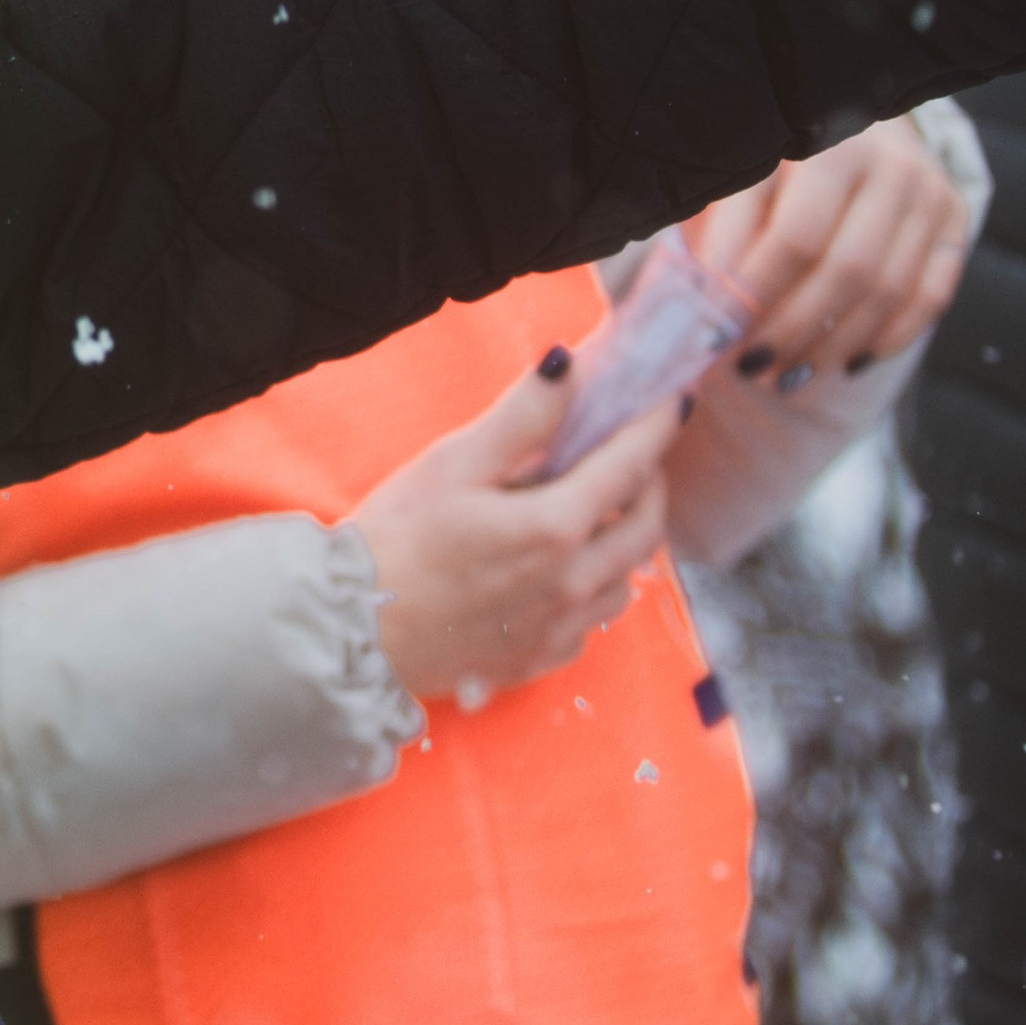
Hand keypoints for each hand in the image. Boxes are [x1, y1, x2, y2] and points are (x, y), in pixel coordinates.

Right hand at [350, 359, 678, 710]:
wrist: (353, 632)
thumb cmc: (395, 540)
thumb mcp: (453, 464)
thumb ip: (522, 417)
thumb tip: (569, 366)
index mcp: (555, 527)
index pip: (631, 466)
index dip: (655, 428)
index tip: (672, 402)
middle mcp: (574, 583)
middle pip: (647, 528)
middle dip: (649, 484)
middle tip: (631, 456)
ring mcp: (562, 628)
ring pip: (628, 579)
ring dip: (625, 540)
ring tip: (593, 513)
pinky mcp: (542, 658)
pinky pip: (594, 619)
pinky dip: (594, 586)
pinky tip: (558, 570)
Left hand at [687, 118, 970, 392]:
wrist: (854, 111)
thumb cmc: (780, 153)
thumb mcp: (744, 174)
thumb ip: (727, 231)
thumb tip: (704, 305)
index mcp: (831, 145)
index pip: (797, 237)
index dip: (757, 294)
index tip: (718, 335)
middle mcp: (892, 167)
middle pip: (848, 271)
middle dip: (793, 331)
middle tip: (750, 366)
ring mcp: (931, 194)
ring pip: (888, 292)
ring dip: (832, 346)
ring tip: (783, 374)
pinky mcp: (955, 221)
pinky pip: (930, 298)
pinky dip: (886, 340)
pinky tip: (841, 362)